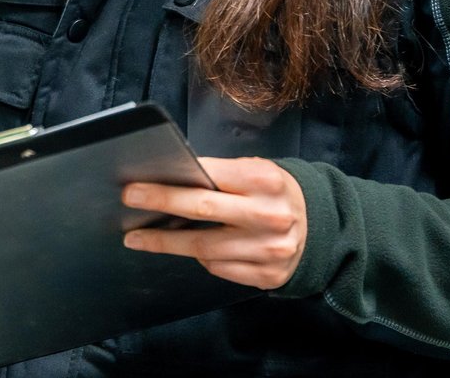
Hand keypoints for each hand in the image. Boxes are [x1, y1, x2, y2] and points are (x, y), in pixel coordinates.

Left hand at [121, 157, 306, 288]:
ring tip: (140, 237)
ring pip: (203, 248)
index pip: (209, 178)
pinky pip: (218, 268)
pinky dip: (201, 258)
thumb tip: (172, 180)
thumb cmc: (275, 194)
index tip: (138, 185)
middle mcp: (269, 215)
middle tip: (130, 202)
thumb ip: (222, 176)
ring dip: (167, 242)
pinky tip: (188, 249)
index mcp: (265, 181)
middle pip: (202, 210)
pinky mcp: (267, 275)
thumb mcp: (257, 173)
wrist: (319, 228)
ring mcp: (269, 249)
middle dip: (161, 204)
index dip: (171, 182)